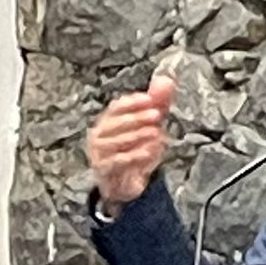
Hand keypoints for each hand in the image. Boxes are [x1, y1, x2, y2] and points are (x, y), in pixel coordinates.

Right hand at [86, 74, 175, 211]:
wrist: (123, 184)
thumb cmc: (133, 149)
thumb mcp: (148, 125)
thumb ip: (157, 103)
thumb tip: (167, 80)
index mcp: (107, 121)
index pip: (116, 107)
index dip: (132, 102)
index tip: (150, 99)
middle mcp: (99, 135)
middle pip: (115, 123)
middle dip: (137, 118)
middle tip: (157, 115)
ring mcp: (99, 153)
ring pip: (116, 142)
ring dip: (137, 136)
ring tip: (156, 133)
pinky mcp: (104, 171)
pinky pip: (117, 161)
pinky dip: (134, 156)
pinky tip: (149, 152)